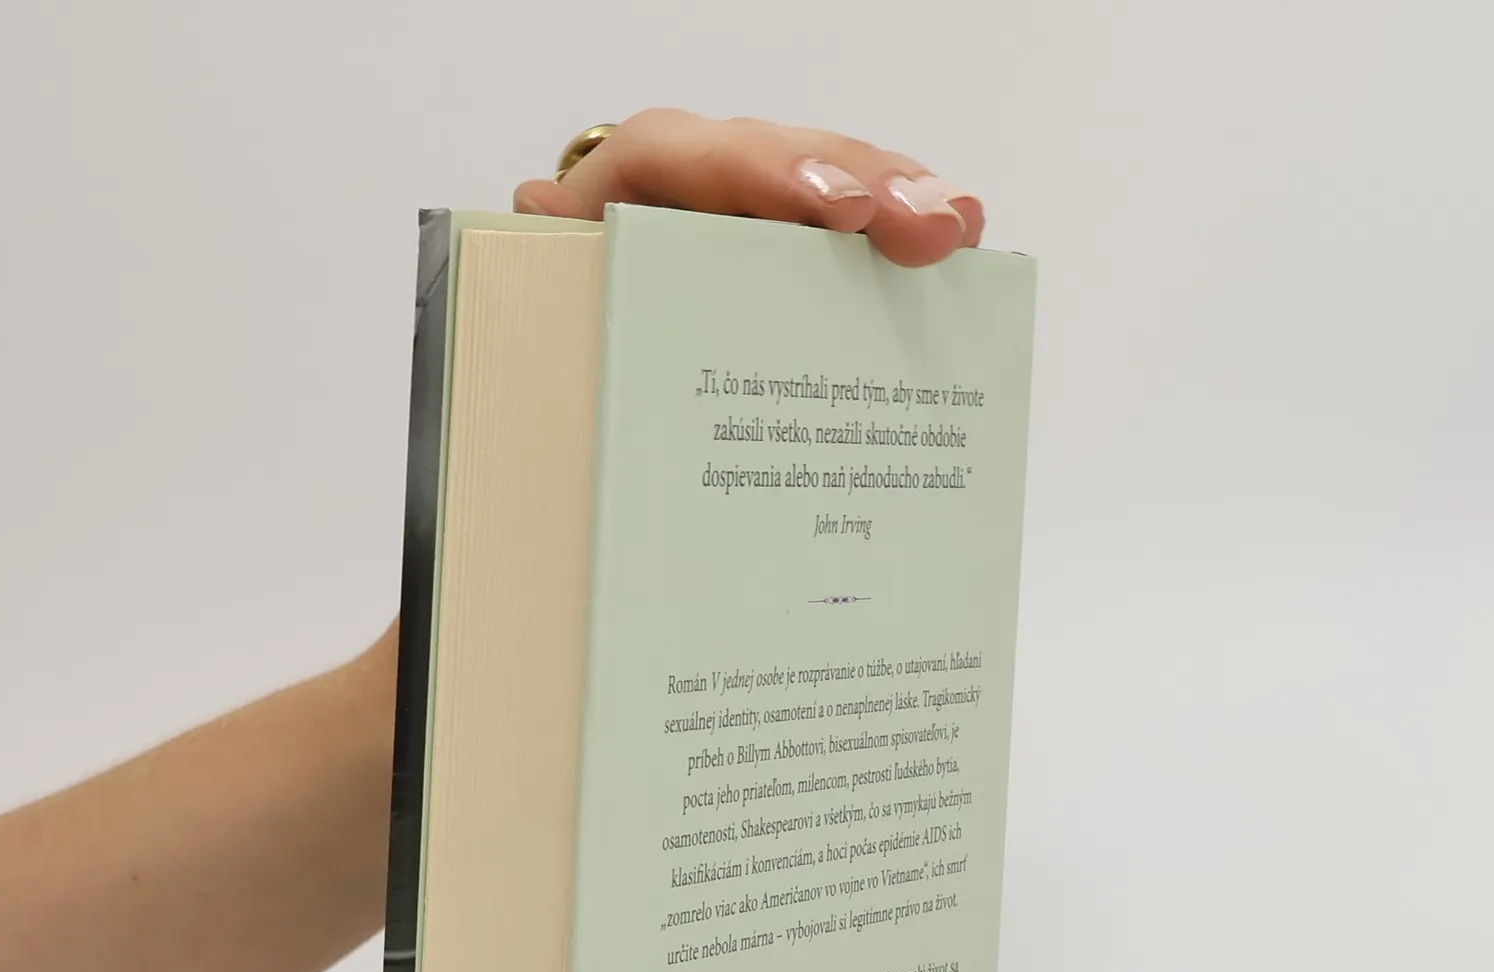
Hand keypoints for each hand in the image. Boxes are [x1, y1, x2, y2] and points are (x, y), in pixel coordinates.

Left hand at [513, 109, 982, 268]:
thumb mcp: (553, 287)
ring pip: (840, 177)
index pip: (686, 152)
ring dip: (902, 200)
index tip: (833, 207)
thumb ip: (550, 260)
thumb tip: (530, 210)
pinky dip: (912, 225)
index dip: (765, 171)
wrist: (598, 298)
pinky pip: (868, 217)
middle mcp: (710, 172)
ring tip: (956, 230)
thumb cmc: (580, 294)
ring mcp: (770, 199)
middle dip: (862, 185)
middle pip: (789, 158)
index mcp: (638, 180)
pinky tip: (962, 238)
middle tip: (925, 227)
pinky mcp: (810, 235)